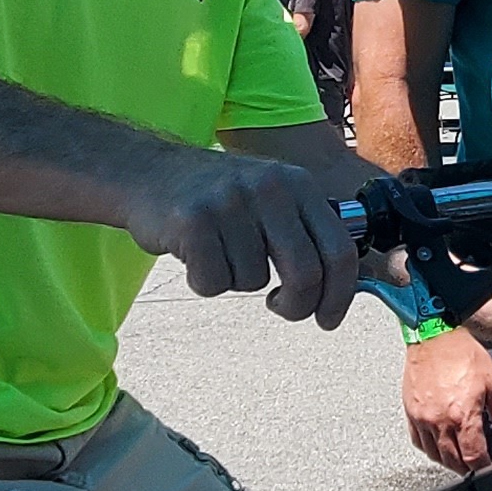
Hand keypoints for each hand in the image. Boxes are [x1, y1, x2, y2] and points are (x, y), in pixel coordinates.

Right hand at [125, 146, 356, 325]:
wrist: (146, 171)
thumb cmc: (218, 197)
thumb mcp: (271, 197)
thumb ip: (307, 232)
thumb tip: (345, 284)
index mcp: (298, 184)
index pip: (339, 250)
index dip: (340, 294)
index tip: (328, 319)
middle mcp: (269, 188)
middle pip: (305, 273)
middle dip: (296, 306)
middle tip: (280, 307)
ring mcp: (230, 202)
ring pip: (253, 281)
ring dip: (237, 281)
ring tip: (219, 251)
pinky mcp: (193, 220)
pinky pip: (214, 281)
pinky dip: (204, 281)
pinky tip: (195, 255)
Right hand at [401, 328, 491, 470]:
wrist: (433, 334)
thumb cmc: (461, 353)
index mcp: (462, 416)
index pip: (474, 458)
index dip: (484, 467)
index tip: (490, 466)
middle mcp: (439, 422)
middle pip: (453, 461)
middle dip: (467, 468)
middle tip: (478, 463)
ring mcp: (422, 419)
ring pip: (434, 455)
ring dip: (449, 461)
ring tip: (461, 456)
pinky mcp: (410, 412)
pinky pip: (418, 442)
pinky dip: (430, 448)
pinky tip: (440, 444)